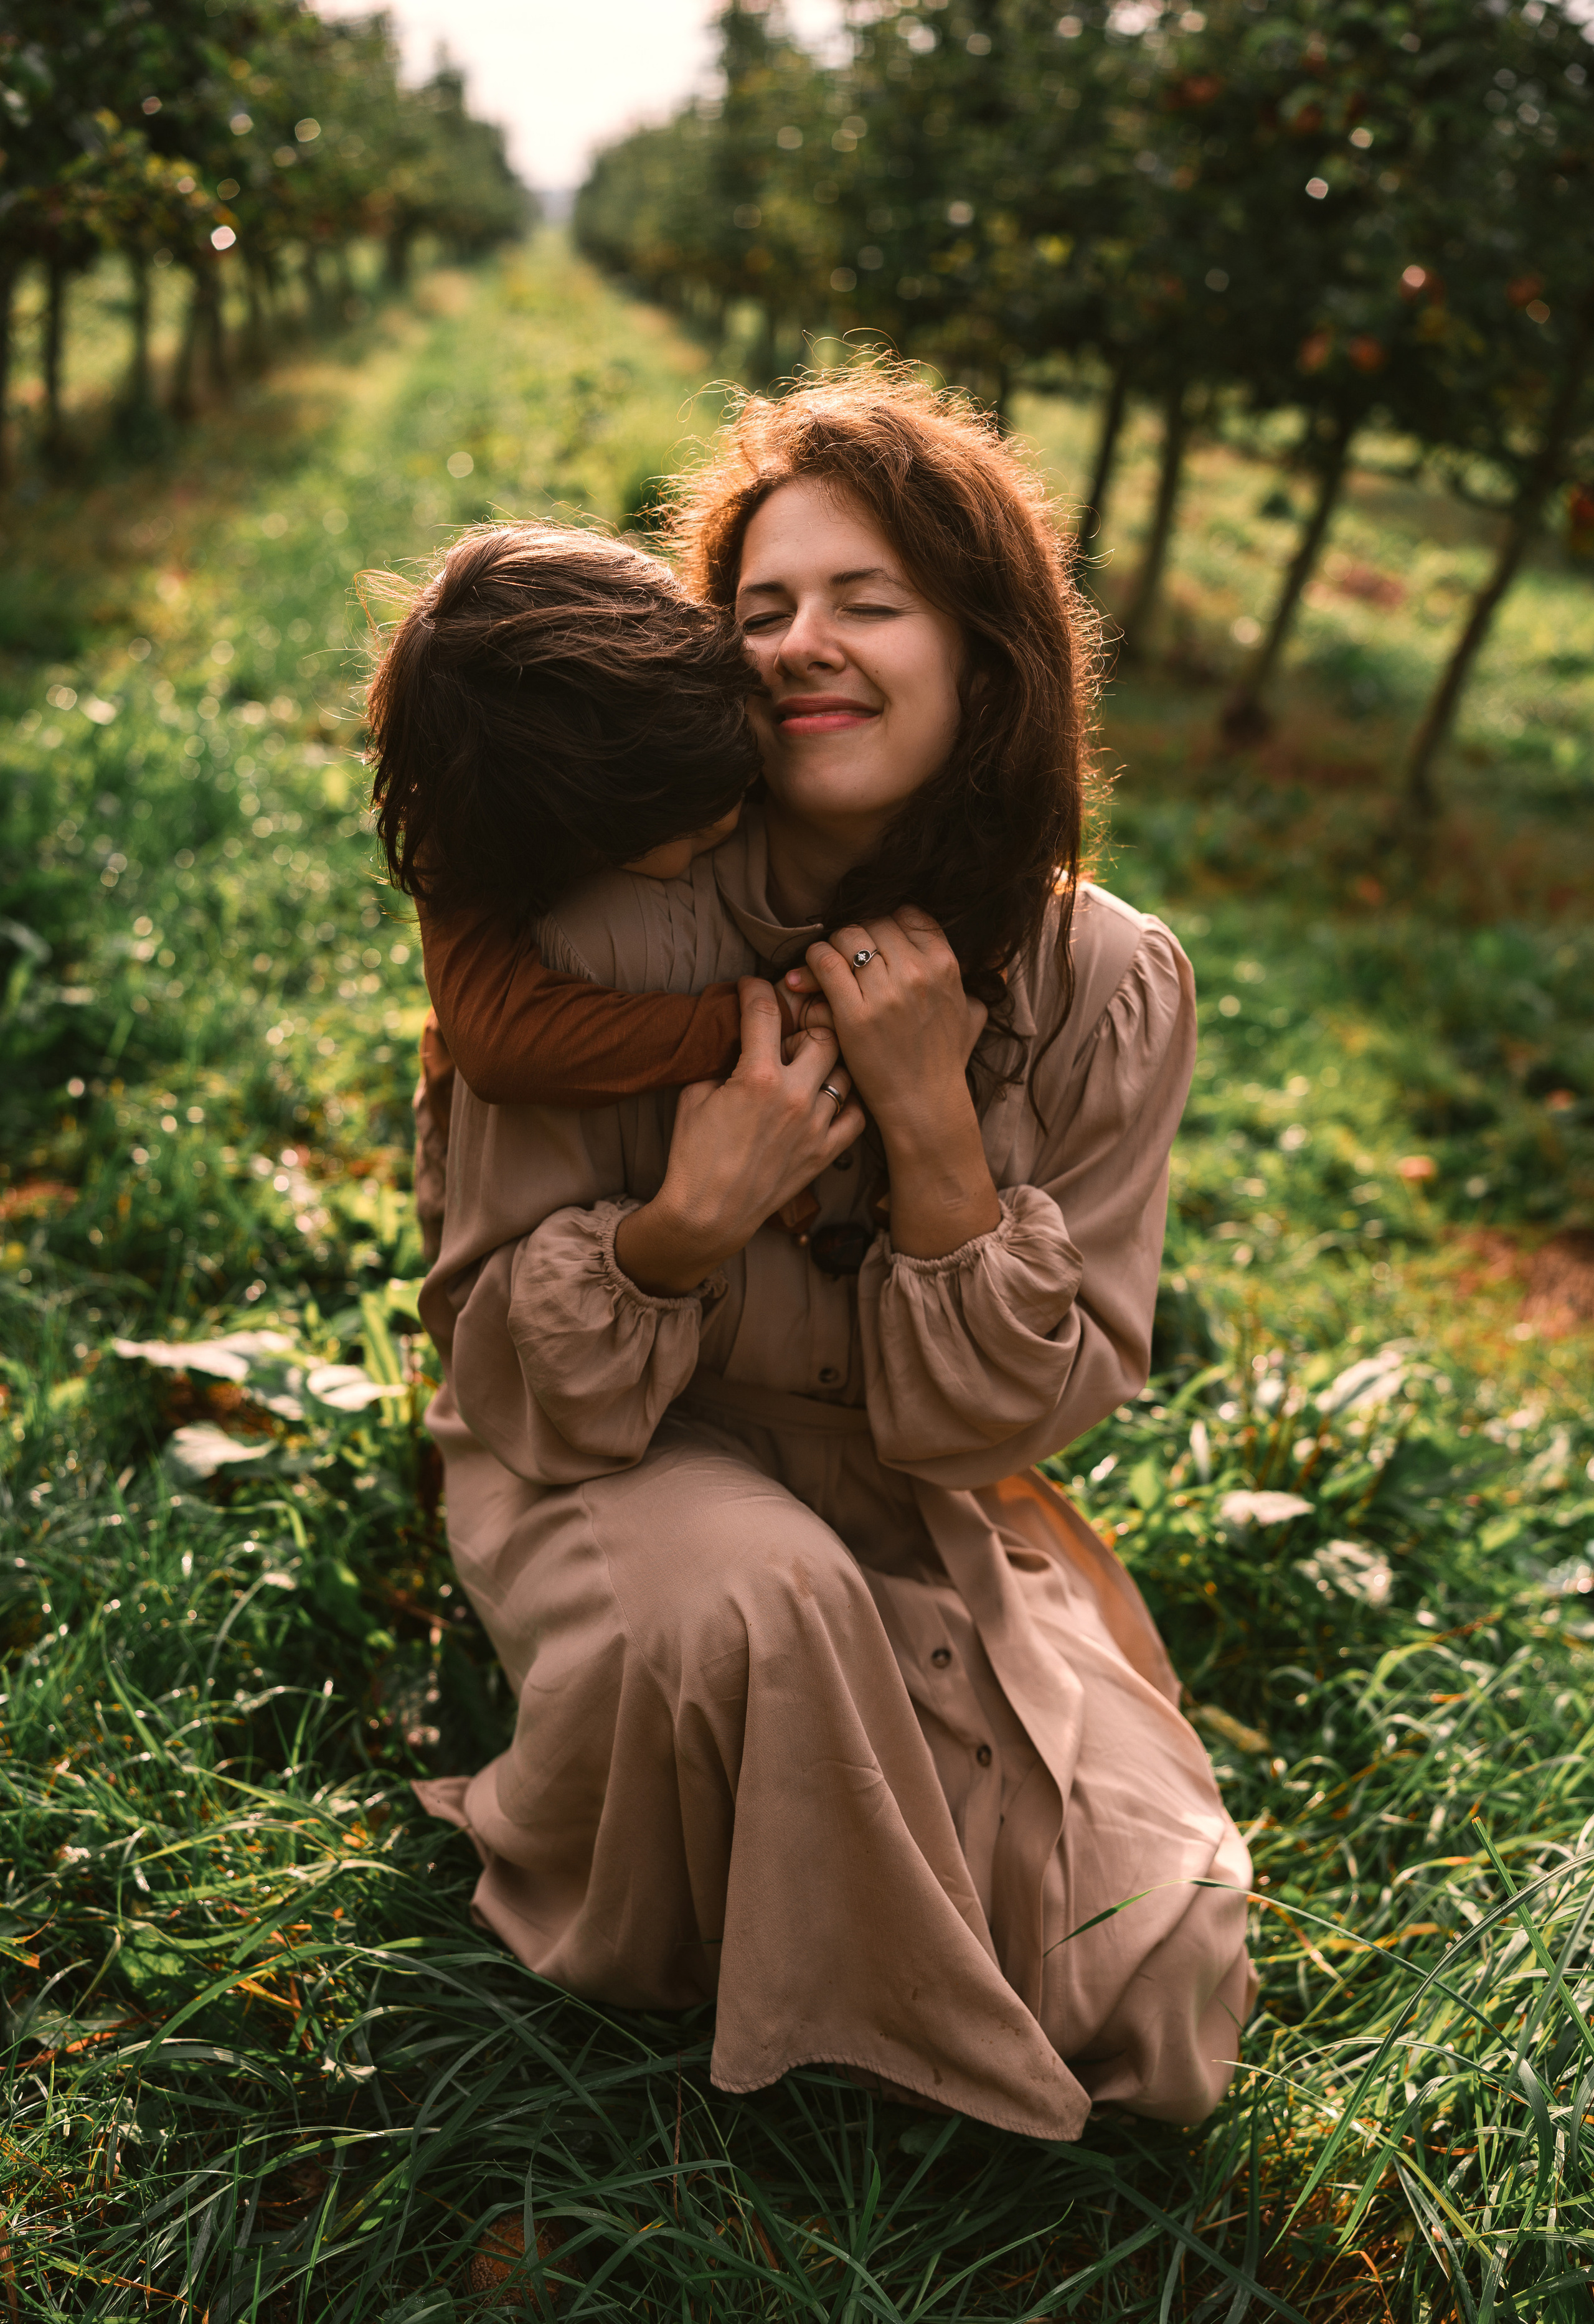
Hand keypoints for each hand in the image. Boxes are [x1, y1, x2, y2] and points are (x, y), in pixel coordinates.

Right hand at [614, 979, 864, 1296]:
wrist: (707, 1214)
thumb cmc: (693, 1156)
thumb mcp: (695, 1095)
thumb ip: (722, 1060)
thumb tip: (738, 1038)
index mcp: (757, 1077)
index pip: (765, 1010)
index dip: (756, 988)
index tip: (752, 986)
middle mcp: (795, 1096)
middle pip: (822, 1034)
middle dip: (806, 1023)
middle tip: (790, 1029)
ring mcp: (816, 1126)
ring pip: (845, 1071)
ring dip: (829, 1061)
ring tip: (809, 1064)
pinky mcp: (826, 1152)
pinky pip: (855, 1114)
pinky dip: (847, 1100)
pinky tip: (829, 1097)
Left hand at [801, 908, 979, 1139]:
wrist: (924, 1104)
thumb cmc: (944, 1060)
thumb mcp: (971, 1015)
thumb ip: (975, 985)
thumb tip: (996, 966)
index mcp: (945, 965)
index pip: (907, 914)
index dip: (888, 922)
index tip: (877, 939)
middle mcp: (918, 973)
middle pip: (874, 922)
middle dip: (858, 934)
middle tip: (847, 953)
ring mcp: (886, 993)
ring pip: (846, 936)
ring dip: (833, 945)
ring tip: (828, 962)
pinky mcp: (854, 1014)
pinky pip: (825, 963)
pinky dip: (813, 961)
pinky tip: (811, 974)